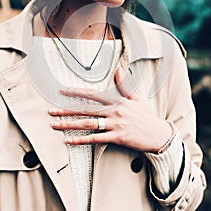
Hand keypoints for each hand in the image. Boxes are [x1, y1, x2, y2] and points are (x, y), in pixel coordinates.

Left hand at [49, 67, 171, 152]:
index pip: (92, 94)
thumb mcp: (136, 97)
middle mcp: (114, 111)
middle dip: (66, 110)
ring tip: (55, 125)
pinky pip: (95, 139)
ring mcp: (114, 125)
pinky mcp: (116, 138)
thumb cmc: (146, 116)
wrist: (159, 134)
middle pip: (85, 109)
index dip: (76, 92)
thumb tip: (119, 68)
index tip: (62, 91)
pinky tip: (69, 141)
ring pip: (87, 124)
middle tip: (51, 111)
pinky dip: (81, 140)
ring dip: (69, 125)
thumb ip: (124, 84)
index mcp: (117, 100)